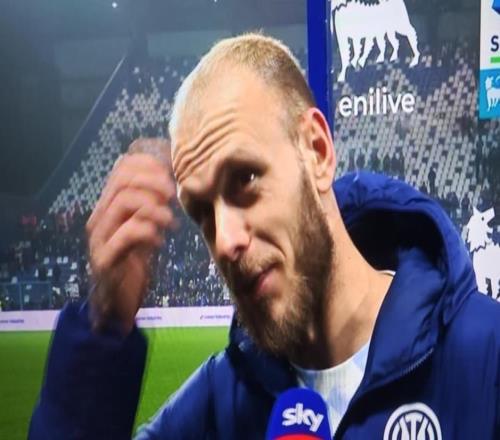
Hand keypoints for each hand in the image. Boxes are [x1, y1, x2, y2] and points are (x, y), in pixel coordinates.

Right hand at [86, 138, 175, 333]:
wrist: (116, 302)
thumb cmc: (133, 263)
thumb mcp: (145, 228)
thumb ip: (151, 206)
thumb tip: (171, 180)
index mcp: (109, 206)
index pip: (122, 168)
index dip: (148, 165)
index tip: (170, 176)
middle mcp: (100, 217)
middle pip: (122, 180)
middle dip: (153, 182)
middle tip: (172, 196)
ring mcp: (100, 237)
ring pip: (123, 202)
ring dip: (154, 207)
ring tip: (170, 220)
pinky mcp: (105, 258)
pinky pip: (127, 233)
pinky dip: (149, 231)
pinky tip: (160, 241)